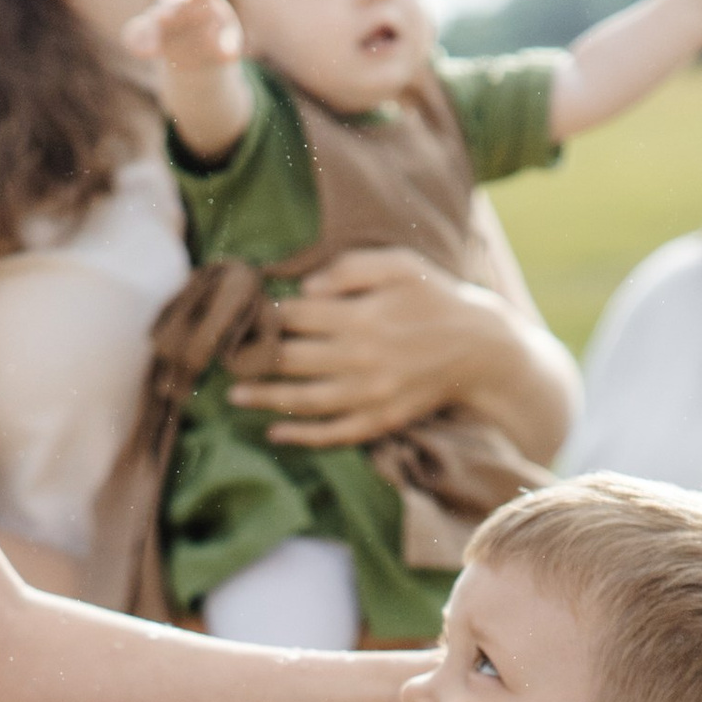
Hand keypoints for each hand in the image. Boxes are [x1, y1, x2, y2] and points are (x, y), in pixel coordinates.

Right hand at [123, 0, 244, 81]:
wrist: (201, 56)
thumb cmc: (219, 42)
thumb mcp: (229, 46)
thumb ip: (229, 47)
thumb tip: (229, 55)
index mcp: (205, 0)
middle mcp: (181, 5)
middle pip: (175, 5)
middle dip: (168, 10)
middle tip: (162, 17)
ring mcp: (164, 19)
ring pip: (154, 20)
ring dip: (151, 31)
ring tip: (152, 49)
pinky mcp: (151, 34)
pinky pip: (138, 34)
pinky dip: (137, 42)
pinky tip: (141, 53)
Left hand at [228, 248, 501, 447]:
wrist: (481, 347)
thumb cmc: (435, 297)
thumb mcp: (399, 265)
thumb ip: (349, 269)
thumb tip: (302, 290)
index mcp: (360, 316)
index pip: (294, 317)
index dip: (260, 316)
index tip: (236, 314)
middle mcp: (360, 358)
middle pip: (289, 359)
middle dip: (251, 358)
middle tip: (221, 355)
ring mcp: (369, 394)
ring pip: (304, 401)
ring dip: (264, 399)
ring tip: (233, 394)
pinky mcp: (380, 420)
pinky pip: (334, 434)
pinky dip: (302, 436)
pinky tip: (274, 432)